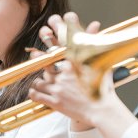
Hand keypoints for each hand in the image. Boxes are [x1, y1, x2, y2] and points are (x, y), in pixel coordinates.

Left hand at [30, 13, 108, 130]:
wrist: (102, 112)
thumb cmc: (104, 90)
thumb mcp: (101, 66)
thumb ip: (95, 45)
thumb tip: (96, 25)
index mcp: (74, 66)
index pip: (59, 47)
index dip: (51, 38)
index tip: (46, 30)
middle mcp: (64, 76)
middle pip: (44, 62)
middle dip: (38, 57)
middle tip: (34, 54)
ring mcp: (58, 89)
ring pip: (39, 81)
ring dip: (39, 80)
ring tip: (42, 81)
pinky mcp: (55, 102)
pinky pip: (36, 96)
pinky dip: (34, 93)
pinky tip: (35, 92)